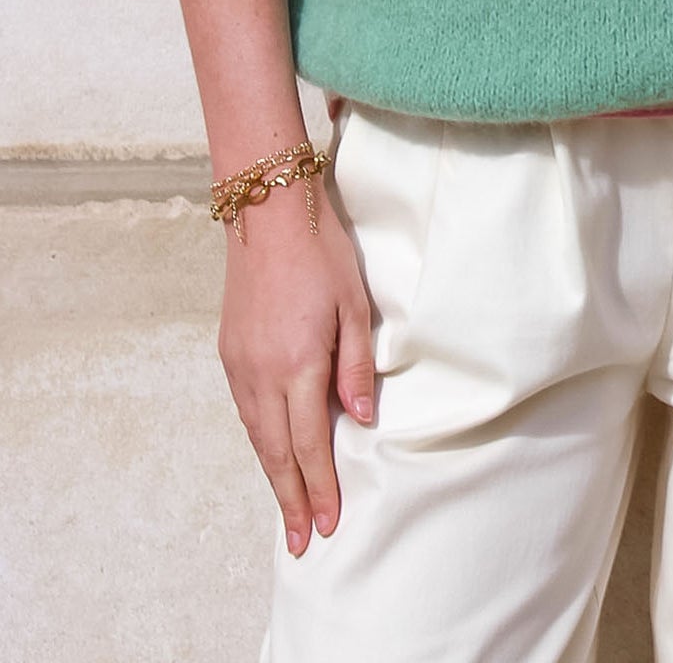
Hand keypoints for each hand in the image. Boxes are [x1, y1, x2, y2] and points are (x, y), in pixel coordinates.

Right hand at [216, 167, 375, 556]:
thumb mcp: (355, 305)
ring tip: (289, 510)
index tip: (329, 524)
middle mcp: (261, 373)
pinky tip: (272, 454)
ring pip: (257, 437)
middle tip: (302, 542)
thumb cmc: (321, 252)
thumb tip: (362, 421)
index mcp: (297, 363)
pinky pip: (245, 411)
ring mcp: (240, 364)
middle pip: (277, 453)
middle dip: (292, 499)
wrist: (267, 212)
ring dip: (273, 476)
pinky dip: (260, 442)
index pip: (310, 443)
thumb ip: (355, 368)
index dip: (320, 487)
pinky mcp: (229, 352)